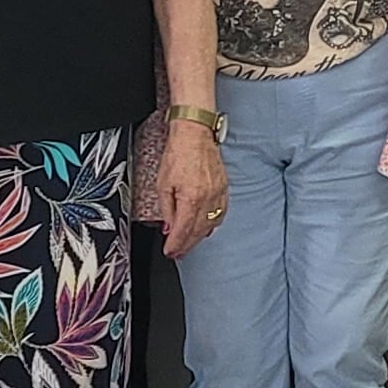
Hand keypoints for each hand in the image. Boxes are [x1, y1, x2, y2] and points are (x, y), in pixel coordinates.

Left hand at [157, 120, 230, 260]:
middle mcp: (208, 198)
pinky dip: (213, 223)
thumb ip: (166, 209)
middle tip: (178, 253)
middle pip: (198, 231)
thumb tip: (168, 227)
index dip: (176, 244)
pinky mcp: (224, 188)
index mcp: (192, 198)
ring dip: (200, 236)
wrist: (194, 135)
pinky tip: (207, 227)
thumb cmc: (178, 154)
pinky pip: (221, 212)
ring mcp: (219, 193)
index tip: (170, 252)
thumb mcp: (163, 184)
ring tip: (190, 243)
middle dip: (187, 244)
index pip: (183, 230)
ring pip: (211, 224)